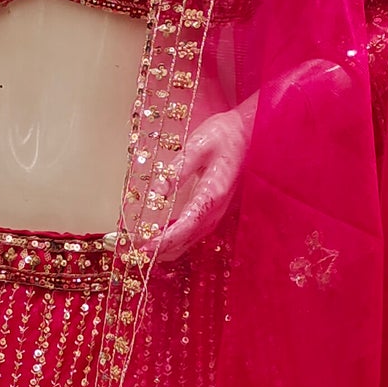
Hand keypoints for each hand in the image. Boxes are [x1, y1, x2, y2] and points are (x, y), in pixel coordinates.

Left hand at [148, 101, 253, 263]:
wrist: (247, 133)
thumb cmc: (223, 135)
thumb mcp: (197, 146)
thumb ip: (177, 170)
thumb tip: (157, 192)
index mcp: (214, 192)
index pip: (188, 223)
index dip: (167, 238)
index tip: (147, 245)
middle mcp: (218, 207)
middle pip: (190, 237)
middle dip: (165, 248)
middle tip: (140, 253)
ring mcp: (218, 210)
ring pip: (193, 239)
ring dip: (171, 247)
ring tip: (147, 250)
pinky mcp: (215, 209)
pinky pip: (196, 232)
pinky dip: (179, 239)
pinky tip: (164, 239)